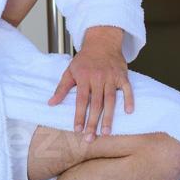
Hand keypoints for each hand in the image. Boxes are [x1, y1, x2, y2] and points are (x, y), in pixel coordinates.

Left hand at [47, 26, 133, 140]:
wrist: (101, 41)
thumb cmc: (84, 59)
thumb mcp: (70, 71)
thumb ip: (61, 88)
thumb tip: (51, 103)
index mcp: (84, 77)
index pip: (81, 100)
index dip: (79, 115)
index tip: (77, 130)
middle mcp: (98, 77)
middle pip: (96, 103)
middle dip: (93, 122)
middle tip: (90, 138)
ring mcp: (111, 77)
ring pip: (111, 99)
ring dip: (109, 117)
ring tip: (106, 132)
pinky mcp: (123, 75)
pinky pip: (127, 89)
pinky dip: (129, 100)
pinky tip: (128, 112)